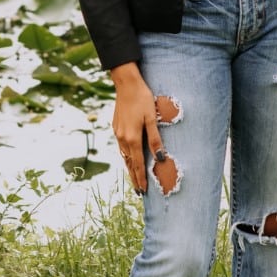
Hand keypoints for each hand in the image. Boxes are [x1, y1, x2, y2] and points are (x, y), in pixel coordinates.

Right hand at [109, 64, 165, 193]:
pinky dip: (125, 156)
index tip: (143, 191)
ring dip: (128, 168)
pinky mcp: (116, 127)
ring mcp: (117, 133)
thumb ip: (155, 139)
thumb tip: (160, 158)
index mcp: (132, 138)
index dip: (140, 178)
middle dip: (133, 177)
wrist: (126, 84)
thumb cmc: (142, 98)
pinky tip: (127, 158)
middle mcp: (123, 138)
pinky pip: (121, 147)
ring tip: (133, 178)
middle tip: (138, 192)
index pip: (137, 164)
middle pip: (128, 163)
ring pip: (123, 156)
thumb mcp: (152, 118)